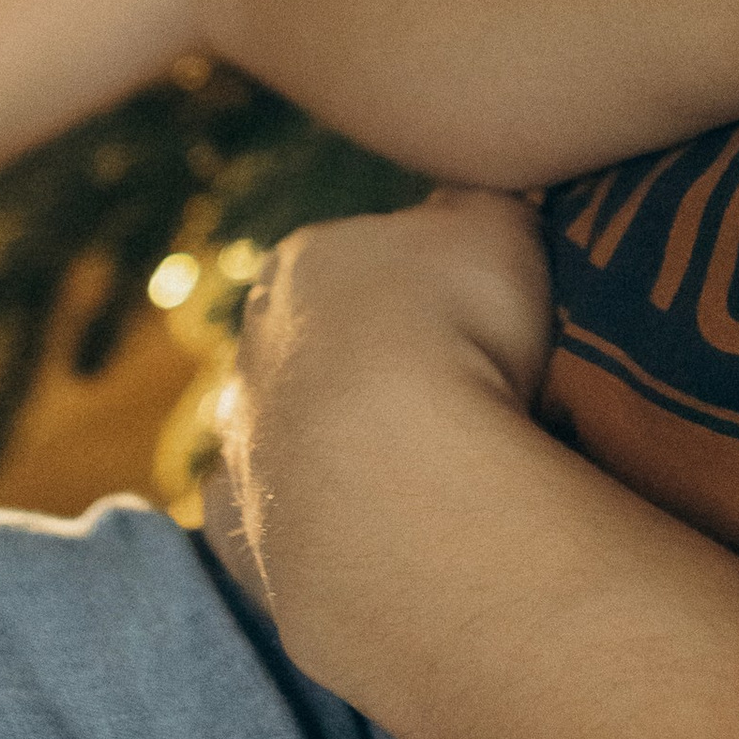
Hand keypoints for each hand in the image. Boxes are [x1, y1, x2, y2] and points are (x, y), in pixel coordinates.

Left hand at [217, 187, 552, 619]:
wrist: (401, 475)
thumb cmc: (457, 328)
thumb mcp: (498, 225)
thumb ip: (481, 204)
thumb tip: (475, 203)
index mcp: (304, 262)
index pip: (355, 257)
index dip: (415, 283)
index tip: (470, 315)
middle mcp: (253, 346)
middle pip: (312, 343)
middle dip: (365, 363)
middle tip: (452, 396)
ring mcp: (240, 443)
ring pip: (282, 431)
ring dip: (334, 444)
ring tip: (419, 473)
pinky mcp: (243, 533)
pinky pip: (270, 520)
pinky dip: (308, 523)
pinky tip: (365, 535)